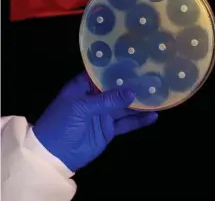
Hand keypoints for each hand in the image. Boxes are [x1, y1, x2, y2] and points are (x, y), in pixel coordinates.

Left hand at [33, 72, 157, 171]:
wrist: (54, 155)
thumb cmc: (61, 124)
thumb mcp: (81, 108)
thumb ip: (107, 100)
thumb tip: (132, 93)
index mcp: (84, 87)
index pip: (103, 73)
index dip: (119, 67)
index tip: (138, 61)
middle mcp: (96, 98)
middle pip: (118, 89)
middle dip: (134, 85)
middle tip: (154, 78)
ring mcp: (104, 114)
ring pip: (125, 106)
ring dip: (140, 103)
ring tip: (159, 96)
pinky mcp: (109, 130)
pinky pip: (127, 123)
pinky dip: (139, 121)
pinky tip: (154, 116)